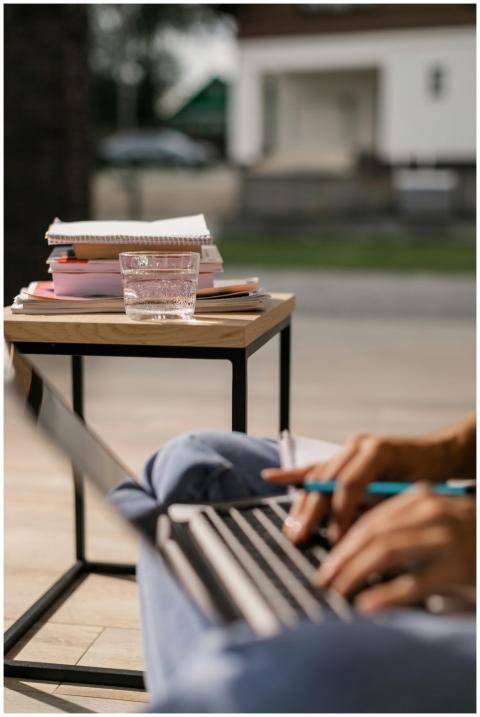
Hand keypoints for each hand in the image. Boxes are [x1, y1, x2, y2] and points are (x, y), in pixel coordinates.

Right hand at [262, 431, 443, 542]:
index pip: (349, 483)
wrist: (435, 454)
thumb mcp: (410, 494)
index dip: (340, 513)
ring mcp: (346, 448)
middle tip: (301, 537)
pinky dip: (292, 475)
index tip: (337, 539)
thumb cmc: (428, 476)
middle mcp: (357, 445)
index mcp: (377, 450)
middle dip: (312, 512)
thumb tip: (354, 534)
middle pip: (326, 480)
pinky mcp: (341, 455)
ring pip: (317, 476)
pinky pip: (314, 467)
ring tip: (291, 528)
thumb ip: (380, 508)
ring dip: (302, 504)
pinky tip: (271, 477)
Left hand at [315, 484, 475, 612]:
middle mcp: (431, 510)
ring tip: (337, 590)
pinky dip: (386, 594)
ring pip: (385, 551)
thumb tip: (355, 548)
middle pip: (371, 532)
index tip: (326, 558)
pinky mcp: (458, 565)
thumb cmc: (470, 536)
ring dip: (354, 572)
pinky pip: (414, 581)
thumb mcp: (436, 520)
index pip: (371, 517)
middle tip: (323, 579)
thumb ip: (403, 526)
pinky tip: (367, 606)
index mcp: (421, 497)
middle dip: (341, 557)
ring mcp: (446, 536)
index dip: (343, 539)